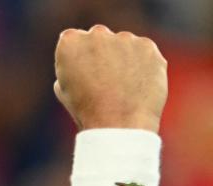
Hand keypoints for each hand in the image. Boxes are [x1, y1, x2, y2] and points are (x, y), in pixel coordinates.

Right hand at [53, 25, 167, 132]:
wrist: (119, 125)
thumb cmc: (87, 112)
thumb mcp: (64, 89)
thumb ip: (71, 65)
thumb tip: (82, 61)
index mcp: (70, 42)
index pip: (74, 40)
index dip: (79, 59)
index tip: (84, 76)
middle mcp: (97, 34)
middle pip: (99, 38)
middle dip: (102, 54)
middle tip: (106, 82)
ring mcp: (124, 38)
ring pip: (124, 44)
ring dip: (124, 59)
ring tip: (124, 88)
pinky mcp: (147, 46)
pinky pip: (144, 52)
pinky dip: (144, 65)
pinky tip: (138, 86)